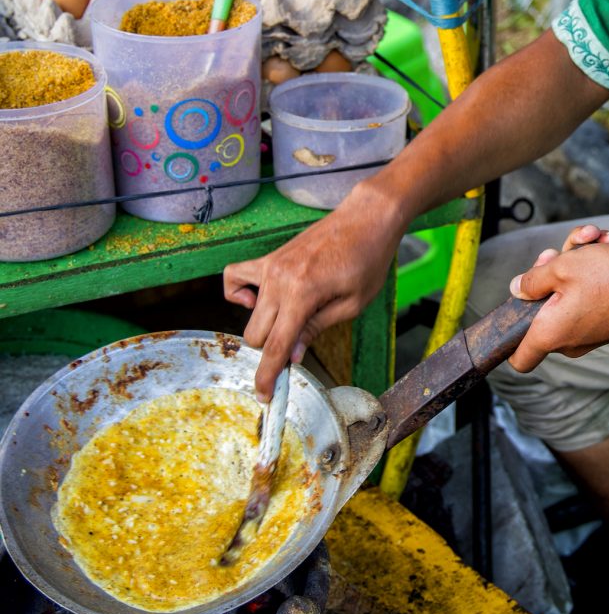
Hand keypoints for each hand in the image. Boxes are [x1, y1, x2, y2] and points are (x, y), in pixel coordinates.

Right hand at [224, 186, 404, 400]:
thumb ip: (316, 328)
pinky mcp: (270, 257)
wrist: (366, 218)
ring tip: (290, 317)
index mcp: (303, 295)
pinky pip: (236, 276)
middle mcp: (279, 279)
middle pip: (256, 333)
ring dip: (263, 324)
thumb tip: (291, 355)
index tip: (265, 396)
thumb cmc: (367, 260)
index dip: (268, 376)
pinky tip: (260, 297)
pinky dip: (239, 292)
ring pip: (246, 312)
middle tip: (298, 343)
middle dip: (271, 349)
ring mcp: (271, 266)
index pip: (277, 345)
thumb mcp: (352, 304)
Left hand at [505, 223, 608, 371]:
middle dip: (551, 271)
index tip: (514, 311)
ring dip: (578, 261)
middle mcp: (568, 341)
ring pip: (568, 293)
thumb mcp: (565, 267)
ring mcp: (589, 333)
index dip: (509, 340)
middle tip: (564, 249)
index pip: (519, 360)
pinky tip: (608, 242)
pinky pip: (589, 296)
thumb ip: (534, 279)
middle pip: (542, 308)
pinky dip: (595, 270)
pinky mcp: (606, 323)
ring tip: (595, 237)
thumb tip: (517, 289)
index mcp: (549, 333)